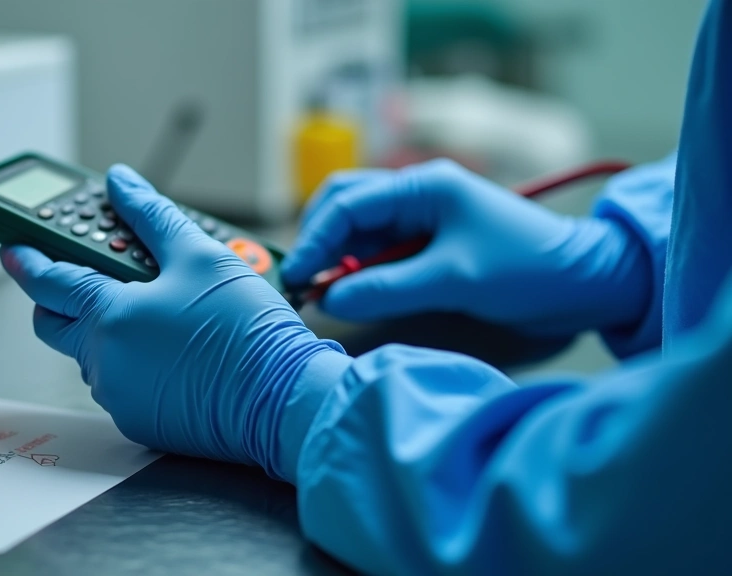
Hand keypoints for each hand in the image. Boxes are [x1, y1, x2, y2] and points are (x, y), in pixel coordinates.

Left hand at [1, 165, 347, 478]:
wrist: (283, 397)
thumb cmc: (246, 330)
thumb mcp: (199, 255)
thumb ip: (151, 215)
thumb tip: (123, 184)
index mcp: (107, 317)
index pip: (47, 281)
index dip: (26, 258)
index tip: (13, 248)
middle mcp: (103, 362)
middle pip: (57, 322)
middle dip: (63, 295)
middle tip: (89, 274)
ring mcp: (120, 396)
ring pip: (91, 354)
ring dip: (106, 328)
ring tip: (153, 307)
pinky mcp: (141, 421)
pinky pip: (120, 383)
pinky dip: (132, 360)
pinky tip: (171, 346)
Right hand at [282, 159, 650, 335]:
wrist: (582, 283)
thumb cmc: (526, 270)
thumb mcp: (453, 279)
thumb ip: (387, 286)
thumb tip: (331, 298)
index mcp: (424, 186)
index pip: (348, 203)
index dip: (316, 240)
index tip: (298, 278)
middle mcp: (417, 195)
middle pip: (345, 207)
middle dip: (319, 242)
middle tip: (304, 284)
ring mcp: (422, 219)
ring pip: (359, 231)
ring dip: (338, 259)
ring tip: (324, 294)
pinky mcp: (428, 244)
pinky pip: (379, 252)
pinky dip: (360, 270)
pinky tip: (355, 294)